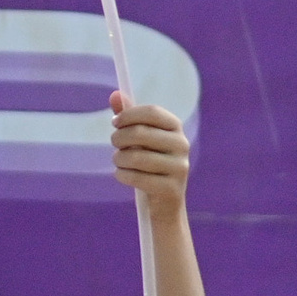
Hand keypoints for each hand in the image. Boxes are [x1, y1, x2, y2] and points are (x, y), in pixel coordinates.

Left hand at [110, 91, 189, 217]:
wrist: (164, 201)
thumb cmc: (149, 163)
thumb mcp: (140, 139)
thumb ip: (129, 117)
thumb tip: (114, 94)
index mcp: (175, 128)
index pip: (152, 111)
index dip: (128, 114)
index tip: (115, 123)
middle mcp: (182, 145)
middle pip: (141, 133)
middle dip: (119, 138)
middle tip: (114, 144)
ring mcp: (180, 168)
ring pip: (136, 157)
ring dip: (118, 159)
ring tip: (118, 161)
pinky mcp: (171, 188)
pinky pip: (137, 178)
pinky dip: (122, 175)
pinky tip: (121, 175)